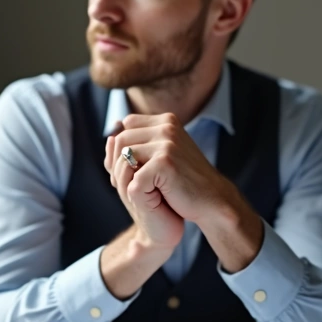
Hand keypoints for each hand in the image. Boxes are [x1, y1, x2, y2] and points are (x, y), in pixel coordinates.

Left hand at [107, 113, 264, 272]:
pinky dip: (137, 192)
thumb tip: (109, 138)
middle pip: (121, 140)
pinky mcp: (165, 162)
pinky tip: (150, 198)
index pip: (126, 125)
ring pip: (123, 157)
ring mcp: (167, 143)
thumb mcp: (164, 155)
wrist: (212, 200)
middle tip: (124, 185)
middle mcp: (166, 127)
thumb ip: (141, 144)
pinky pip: (134, 178)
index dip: (121, 147)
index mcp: (166, 121)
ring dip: (123, 178)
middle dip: (116, 164)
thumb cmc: (185, 181)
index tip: (128, 169)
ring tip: (135, 191)